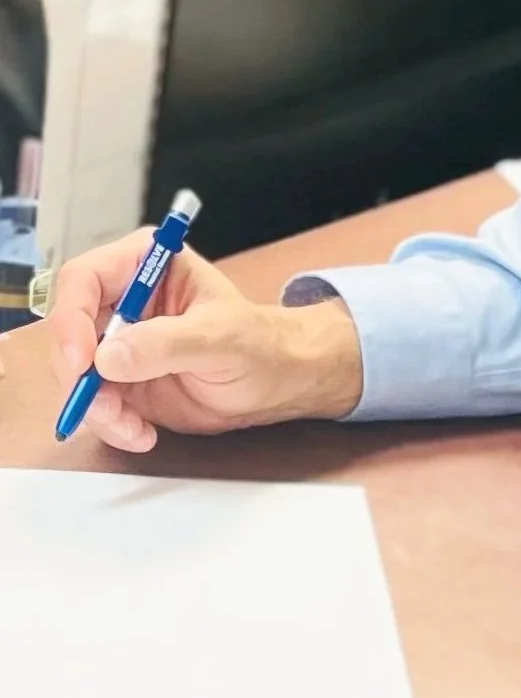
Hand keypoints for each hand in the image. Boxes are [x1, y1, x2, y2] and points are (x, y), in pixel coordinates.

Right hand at [47, 230, 363, 452]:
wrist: (273, 382)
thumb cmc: (258, 344)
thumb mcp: (220, 338)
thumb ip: (166, 343)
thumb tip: (108, 356)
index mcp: (147, 264)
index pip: (84, 278)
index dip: (72, 319)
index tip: (82, 361)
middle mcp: (124, 298)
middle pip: (69, 329)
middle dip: (80, 375)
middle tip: (105, 407)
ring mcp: (118, 339)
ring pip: (74, 372)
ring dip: (96, 407)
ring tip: (134, 427)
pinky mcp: (119, 377)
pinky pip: (91, 401)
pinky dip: (108, 423)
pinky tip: (142, 433)